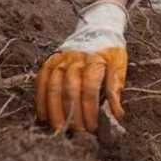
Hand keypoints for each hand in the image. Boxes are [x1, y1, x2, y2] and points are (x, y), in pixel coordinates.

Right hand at [35, 0, 127, 132]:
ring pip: (54, 87)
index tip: (93, 127)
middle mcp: (75, 59)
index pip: (90, 88)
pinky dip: (41, 99)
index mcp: (95, 60)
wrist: (98, 27)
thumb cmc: (110, 50)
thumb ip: (116, 89)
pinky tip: (43, 116)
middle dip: (73, 114)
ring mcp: (60, 59)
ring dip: (55, 110)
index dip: (90, 110)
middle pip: (71, 90)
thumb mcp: (119, 65)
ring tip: (59, 128)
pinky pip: (42, 81)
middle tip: (77, 133)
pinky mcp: (50, 61)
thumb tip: (117, 115)